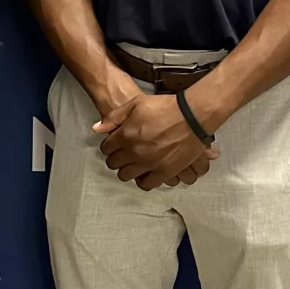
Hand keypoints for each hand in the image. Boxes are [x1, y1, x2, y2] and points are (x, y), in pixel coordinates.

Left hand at [94, 92, 217, 187]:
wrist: (192, 116)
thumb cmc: (165, 107)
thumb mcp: (136, 104)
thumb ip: (114, 117)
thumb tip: (96, 129)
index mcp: (125, 135)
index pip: (106, 149)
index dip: (109, 146)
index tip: (115, 145)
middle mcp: (134, 152)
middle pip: (114, 164)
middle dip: (116, 159)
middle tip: (123, 155)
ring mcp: (148, 164)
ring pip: (126, 176)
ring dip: (127, 170)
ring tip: (134, 164)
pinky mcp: (163, 172)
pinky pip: (146, 184)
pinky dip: (143, 181)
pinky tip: (145, 173)